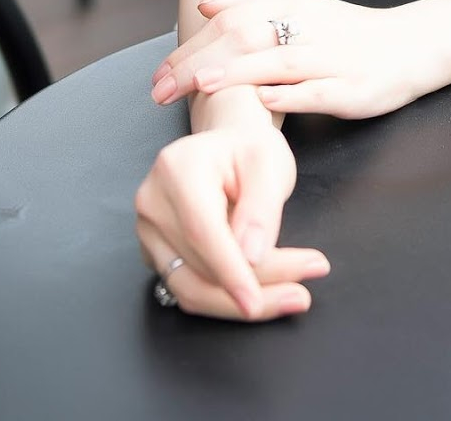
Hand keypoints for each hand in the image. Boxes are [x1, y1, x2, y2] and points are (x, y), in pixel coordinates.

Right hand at [134, 121, 329, 320]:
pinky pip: (187, 288)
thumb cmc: (250, 150)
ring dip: (239, 303)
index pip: (202, 232)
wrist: (229, 148)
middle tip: (302, 296)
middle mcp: (153, 201)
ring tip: (290, 297)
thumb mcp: (268, 162)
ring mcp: (148, 230)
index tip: (257, 302)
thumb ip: (261, 208)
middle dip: (254, 287)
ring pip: (191, 288)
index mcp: (177, 168)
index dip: (230, 272)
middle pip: (200, 266)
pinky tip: (261, 293)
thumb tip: (251, 257)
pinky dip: (225, 299)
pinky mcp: (154, 252)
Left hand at [150, 0, 436, 118]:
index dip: (191, 44)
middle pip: (246, 37)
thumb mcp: (304, 7)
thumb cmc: (349, 33)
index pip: (231, 19)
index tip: (158, 73)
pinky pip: (319, 91)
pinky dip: (291, 94)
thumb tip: (206, 4)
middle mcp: (310, 27)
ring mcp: (332, 59)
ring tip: (201, 83)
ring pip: (280, 61)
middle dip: (200, 62)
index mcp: (293, 5)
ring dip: (239, 72)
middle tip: (160, 89)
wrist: (413, 46)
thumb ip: (255, 1)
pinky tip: (264, 101)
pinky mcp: (353, 89)